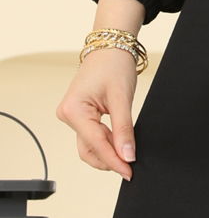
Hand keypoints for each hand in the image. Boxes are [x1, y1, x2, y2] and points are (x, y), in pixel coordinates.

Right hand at [56, 47, 138, 180]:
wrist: (111, 45)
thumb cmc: (114, 64)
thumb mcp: (121, 97)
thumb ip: (124, 129)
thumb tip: (127, 156)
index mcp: (73, 110)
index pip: (96, 143)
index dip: (114, 160)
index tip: (129, 172)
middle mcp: (68, 115)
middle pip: (89, 149)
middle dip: (110, 159)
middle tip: (130, 167)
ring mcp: (73, 116)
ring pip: (90, 145)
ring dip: (108, 152)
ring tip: (127, 154)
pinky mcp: (80, 115)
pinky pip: (92, 136)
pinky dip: (106, 142)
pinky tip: (120, 144)